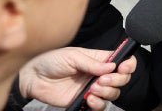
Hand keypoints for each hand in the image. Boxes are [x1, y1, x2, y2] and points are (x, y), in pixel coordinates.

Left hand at [18, 47, 137, 110]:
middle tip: (103, 80)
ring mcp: (92, 88)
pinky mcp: (84, 101)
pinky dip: (99, 104)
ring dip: (108, 92)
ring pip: (113, 93)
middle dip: (117, 80)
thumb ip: (92, 63)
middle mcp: (99, 74)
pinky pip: (100, 106)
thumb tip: (111, 66)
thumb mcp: (72, 56)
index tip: (124, 67)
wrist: (33, 78)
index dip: (128, 64)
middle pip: (122, 79)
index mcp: (99, 59)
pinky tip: (90, 99)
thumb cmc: (51, 61)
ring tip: (94, 88)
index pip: (122, 61)